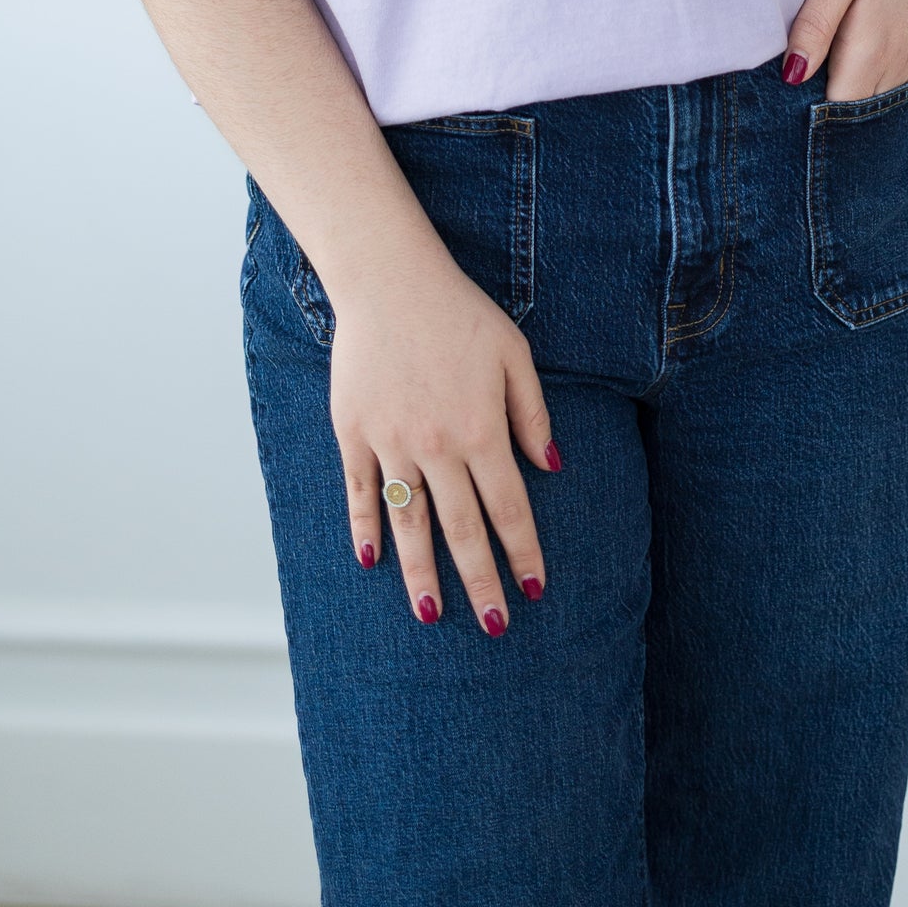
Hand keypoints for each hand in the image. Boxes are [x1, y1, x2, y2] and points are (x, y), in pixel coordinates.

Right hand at [328, 240, 559, 635]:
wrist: (390, 280)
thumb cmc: (459, 313)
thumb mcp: (513, 355)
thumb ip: (531, 415)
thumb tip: (553, 469)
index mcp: (481, 430)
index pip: (509, 508)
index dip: (524, 552)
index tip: (535, 588)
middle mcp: (437, 447)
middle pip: (463, 530)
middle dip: (481, 583)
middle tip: (496, 626)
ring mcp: (391, 443)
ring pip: (409, 524)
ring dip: (422, 574)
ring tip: (432, 615)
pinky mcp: (354, 432)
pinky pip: (360, 491)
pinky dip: (366, 528)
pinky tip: (372, 560)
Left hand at [781, 0, 907, 102]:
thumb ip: (816, 26)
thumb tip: (792, 74)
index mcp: (872, 51)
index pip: (834, 107)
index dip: (806, 100)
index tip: (790, 74)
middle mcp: (900, 65)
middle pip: (856, 105)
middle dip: (826, 94)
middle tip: (806, 53)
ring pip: (876, 93)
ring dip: (852, 81)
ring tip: (831, 42)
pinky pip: (896, 77)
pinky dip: (874, 70)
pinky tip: (861, 37)